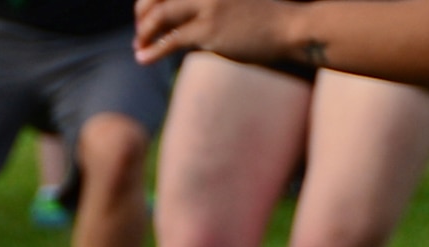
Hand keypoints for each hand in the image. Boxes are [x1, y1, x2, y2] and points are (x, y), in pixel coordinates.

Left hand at [134, 0, 288, 65]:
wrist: (289, 27)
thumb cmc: (262, 17)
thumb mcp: (231, 1)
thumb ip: (204, 5)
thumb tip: (178, 22)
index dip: (149, 0)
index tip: (143, 14)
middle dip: (142, 14)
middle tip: (139, 32)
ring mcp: (205, 4)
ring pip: (159, 16)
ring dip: (144, 33)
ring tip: (139, 47)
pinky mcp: (209, 30)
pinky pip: (171, 40)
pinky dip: (153, 50)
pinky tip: (144, 59)